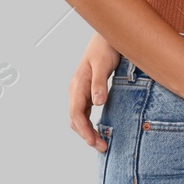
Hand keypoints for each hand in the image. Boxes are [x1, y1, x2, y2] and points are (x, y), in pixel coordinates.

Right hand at [69, 32, 120, 151]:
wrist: (107, 36)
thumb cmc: (106, 48)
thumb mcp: (103, 64)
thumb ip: (99, 83)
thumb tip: (97, 103)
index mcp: (78, 85)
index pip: (77, 113)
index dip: (84, 129)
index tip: (93, 141)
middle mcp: (76, 90)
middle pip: (76, 119)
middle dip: (87, 135)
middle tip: (102, 147)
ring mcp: (80, 91)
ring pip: (79, 117)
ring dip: (88, 131)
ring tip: (101, 143)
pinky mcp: (87, 90)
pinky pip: (84, 111)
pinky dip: (89, 123)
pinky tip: (99, 129)